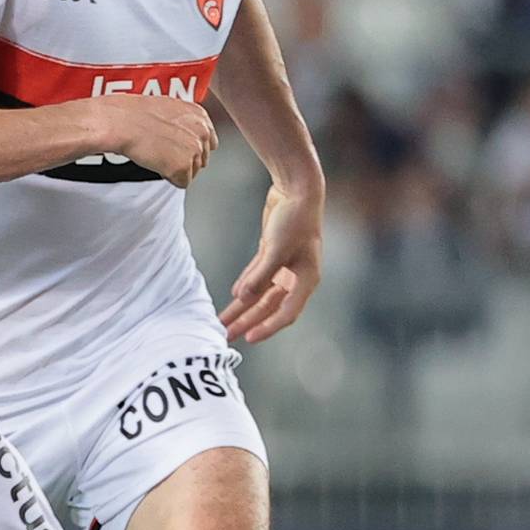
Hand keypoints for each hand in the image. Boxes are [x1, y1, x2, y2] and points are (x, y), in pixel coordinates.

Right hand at [94, 94, 215, 186]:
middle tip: (163, 154)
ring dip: (176, 169)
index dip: (189, 148)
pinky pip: (182, 183)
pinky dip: (169, 178)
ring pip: (193, 172)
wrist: (121, 122)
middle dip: (184, 159)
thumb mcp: (166, 109)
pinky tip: (155, 165)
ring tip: (156, 157)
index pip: (208, 141)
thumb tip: (179, 134)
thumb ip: (181, 123)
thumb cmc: (133, 114)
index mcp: (199, 115)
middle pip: (201, 159)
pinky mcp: (182, 167)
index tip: (177, 148)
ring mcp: (194, 151)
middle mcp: (202, 133)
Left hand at [219, 185, 322, 342]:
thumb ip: (260, 275)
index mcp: (306, 280)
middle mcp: (297, 276)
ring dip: (242, 307)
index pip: (286, 312)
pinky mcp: (273, 253)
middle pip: (269, 307)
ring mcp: (285, 265)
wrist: (298, 191)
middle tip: (225, 336)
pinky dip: (246, 286)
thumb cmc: (294, 219)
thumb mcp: (276, 249)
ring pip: (261, 294)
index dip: (268, 327)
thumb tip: (243, 298)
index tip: (249, 338)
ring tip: (223, 321)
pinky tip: (234, 297)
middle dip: (247, 321)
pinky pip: (257, 277)